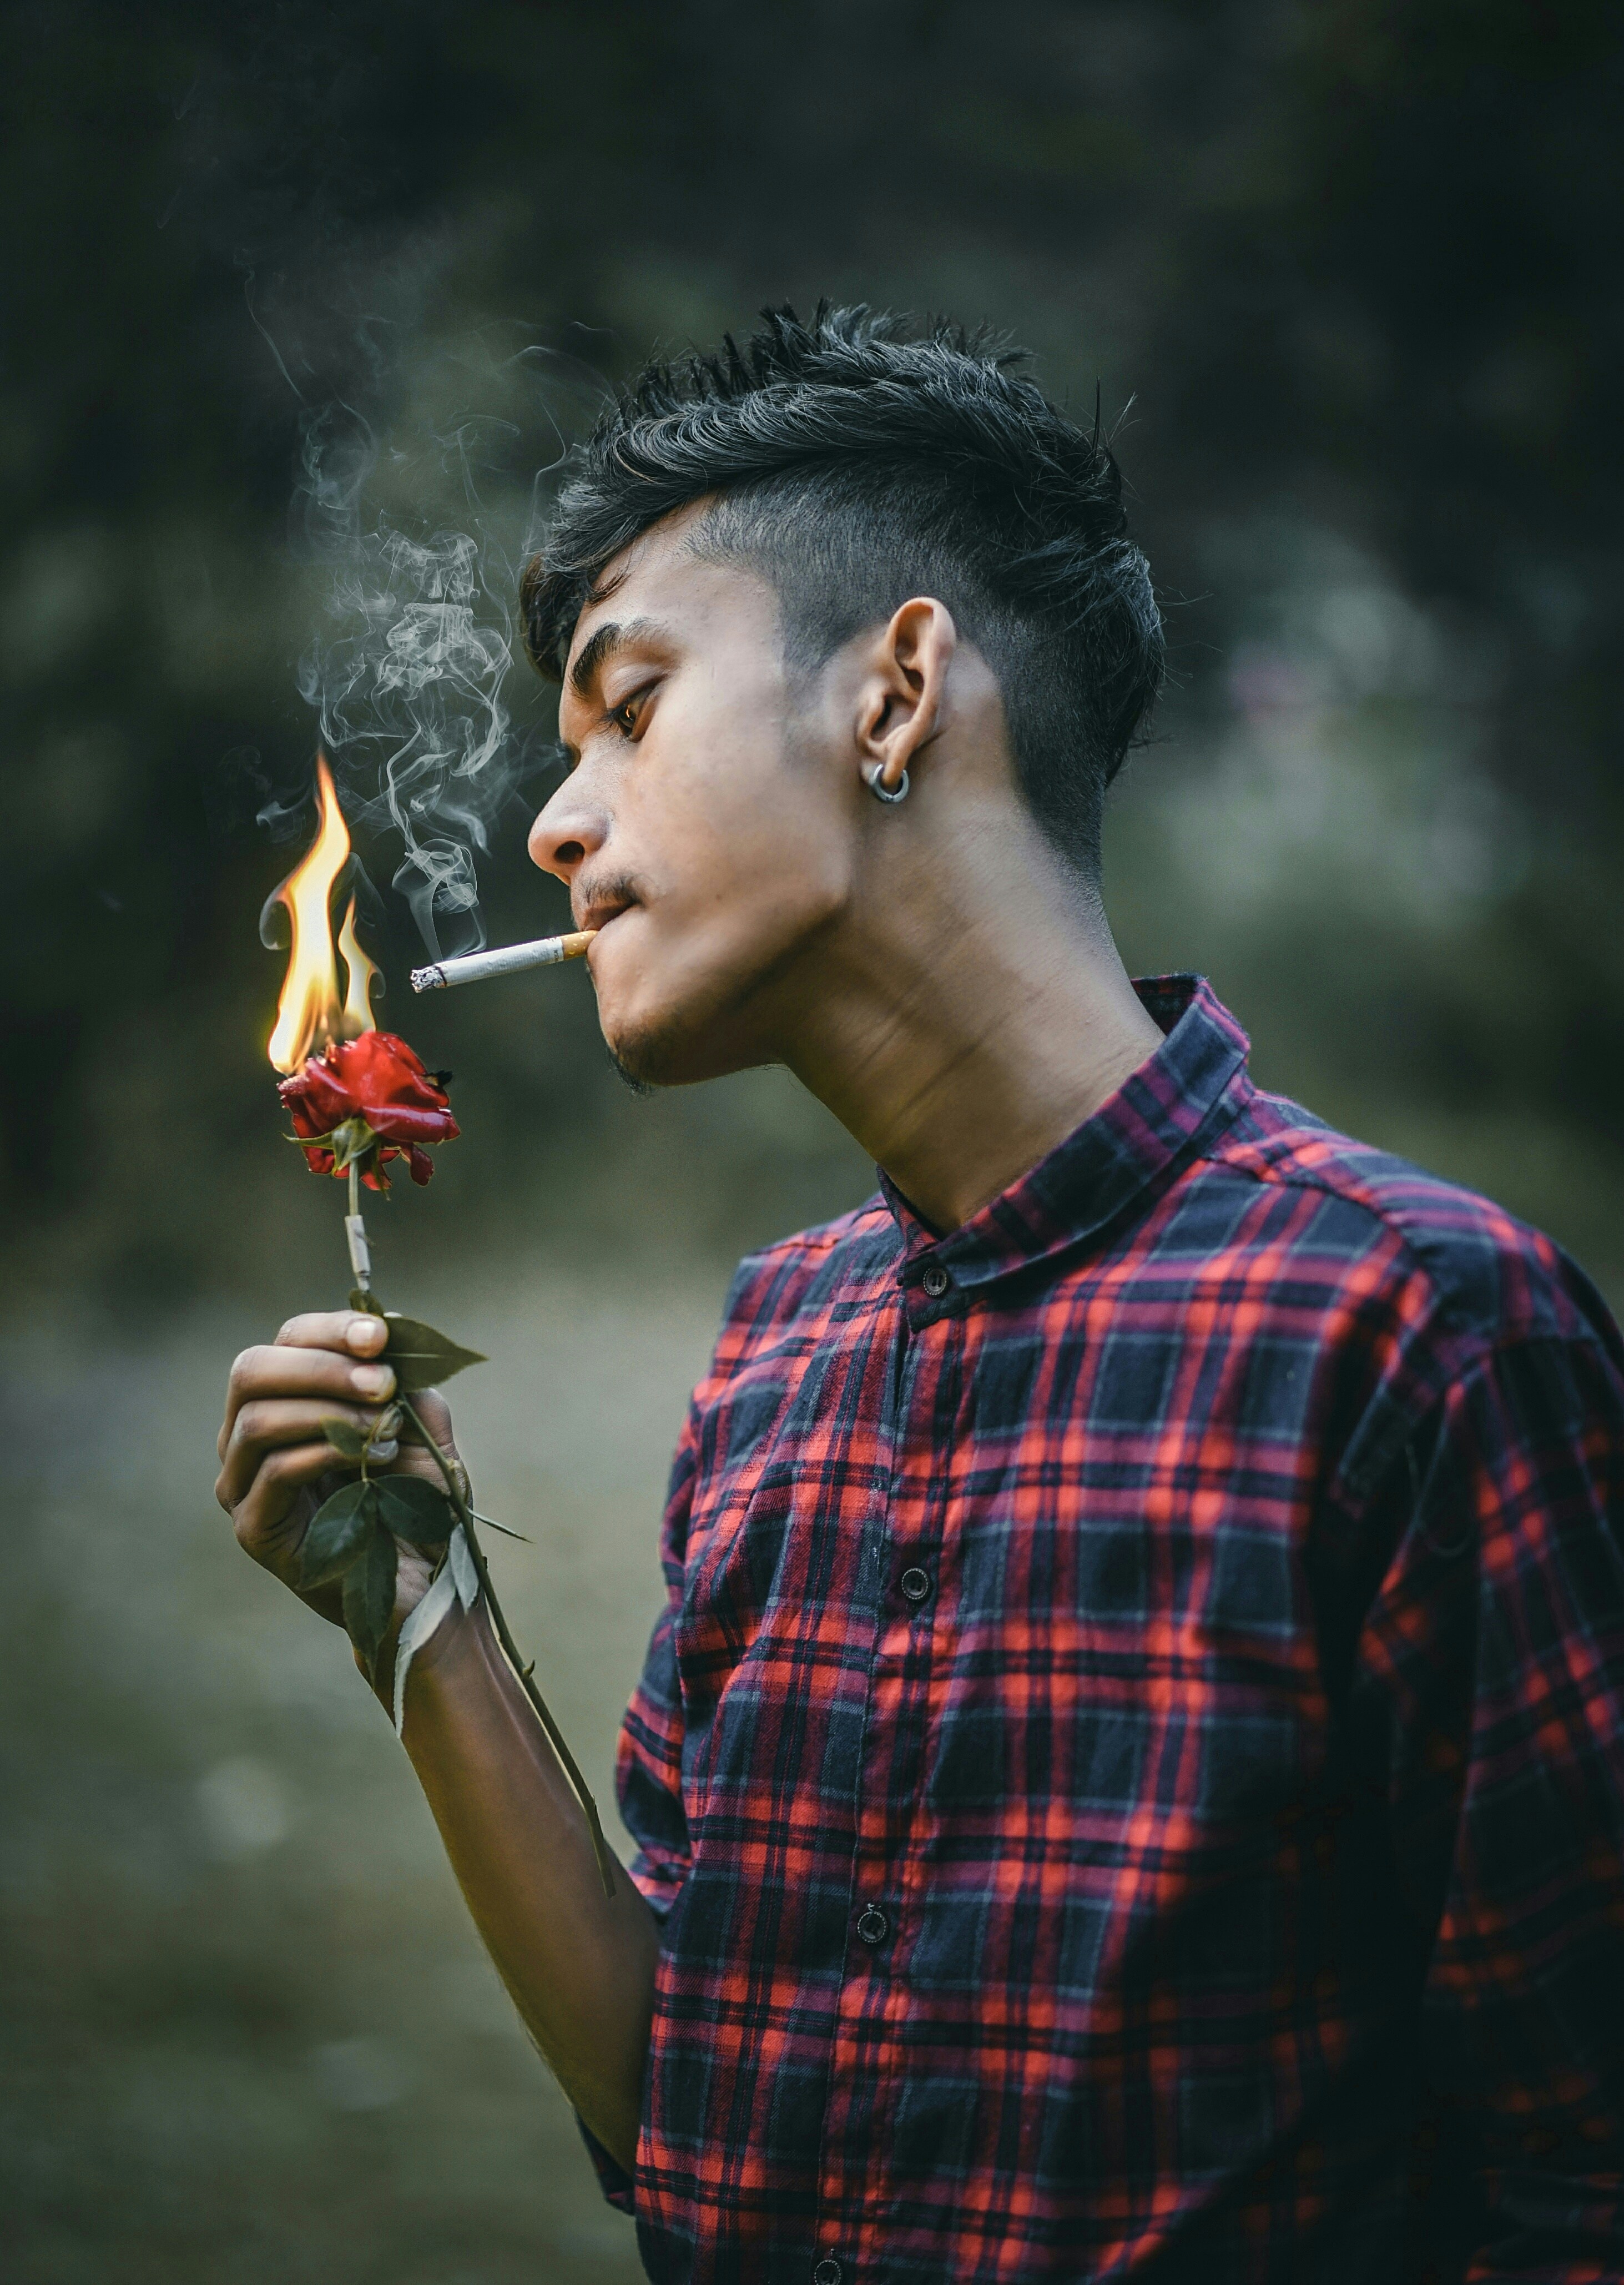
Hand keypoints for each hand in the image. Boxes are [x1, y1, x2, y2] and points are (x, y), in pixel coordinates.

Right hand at [216, 1310, 462, 1646]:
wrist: (430, 1582)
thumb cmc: (422, 1501)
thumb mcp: (420, 1425)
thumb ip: (402, 1378)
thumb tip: (387, 1323)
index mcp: (285, 1402)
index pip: (285, 1343)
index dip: (331, 1330)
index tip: (381, 1336)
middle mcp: (249, 1440)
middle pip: (252, 1371)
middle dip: (322, 1367)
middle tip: (382, 1383)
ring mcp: (242, 1486)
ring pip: (258, 1420)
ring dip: (328, 1411)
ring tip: (385, 1427)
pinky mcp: (253, 1530)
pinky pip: (273, 1472)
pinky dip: (324, 1453)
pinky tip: (373, 1459)